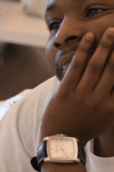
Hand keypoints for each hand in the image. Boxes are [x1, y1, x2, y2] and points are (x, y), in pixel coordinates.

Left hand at [40, 28, 113, 144]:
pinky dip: (83, 52)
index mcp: (113, 107)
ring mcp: (82, 94)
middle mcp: (100, 99)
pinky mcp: (66, 90)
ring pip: (96, 65)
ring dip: (104, 46)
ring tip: (109, 32)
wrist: (62, 139)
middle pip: (113, 69)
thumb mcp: (109, 119)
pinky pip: (76, 67)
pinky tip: (88, 39)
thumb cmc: (87, 127)